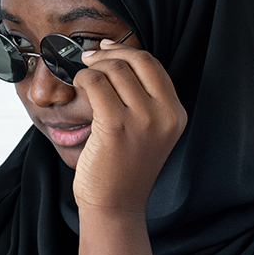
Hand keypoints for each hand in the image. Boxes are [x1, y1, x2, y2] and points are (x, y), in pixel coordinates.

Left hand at [71, 40, 186, 216]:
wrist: (115, 205)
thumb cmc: (124, 169)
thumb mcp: (149, 132)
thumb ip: (144, 100)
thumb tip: (117, 58)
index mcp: (175, 114)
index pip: (154, 66)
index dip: (127, 51)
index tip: (107, 48)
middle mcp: (164, 115)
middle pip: (136, 62)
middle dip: (108, 54)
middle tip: (89, 58)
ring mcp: (142, 120)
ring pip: (114, 70)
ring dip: (92, 68)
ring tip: (82, 78)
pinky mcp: (116, 126)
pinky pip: (96, 83)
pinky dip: (83, 78)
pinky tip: (78, 85)